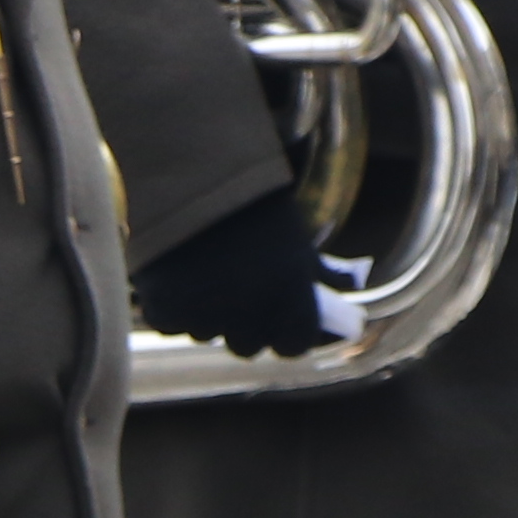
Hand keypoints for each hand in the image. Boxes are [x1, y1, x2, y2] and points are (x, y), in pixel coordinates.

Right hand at [131, 193, 356, 360]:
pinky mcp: (164, 310)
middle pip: (248, 346)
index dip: (289, 333)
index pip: (295, 346)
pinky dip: (171, 308)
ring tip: (202, 278)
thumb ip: (324, 270)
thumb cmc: (255, 202)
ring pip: (206, 334)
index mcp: (291, 304)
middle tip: (240, 296)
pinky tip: (175, 278)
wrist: (195, 171)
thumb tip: (353, 282)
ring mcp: (204, 318)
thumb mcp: (298, 236)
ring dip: (207, 317)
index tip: (284, 319)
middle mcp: (250, 319)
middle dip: (247, 326)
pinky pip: (170, 324)